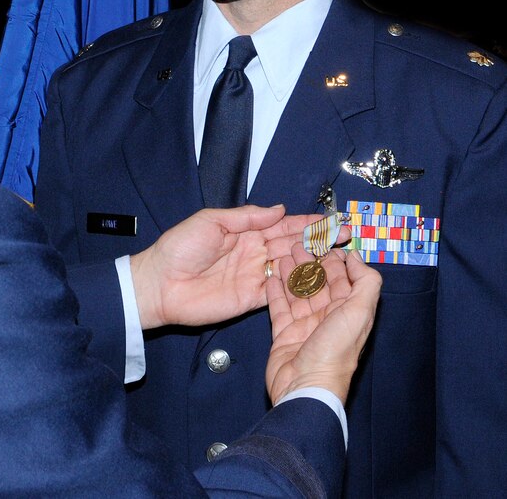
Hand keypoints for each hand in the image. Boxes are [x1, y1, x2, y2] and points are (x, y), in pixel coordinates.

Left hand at [130, 204, 329, 329]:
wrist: (160, 285)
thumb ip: (246, 218)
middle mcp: (254, 252)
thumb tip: (279, 209)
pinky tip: (320, 279)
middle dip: (320, 238)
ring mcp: (255, 275)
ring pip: (292, 266)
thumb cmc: (179, 248)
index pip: (282, 224)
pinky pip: (280, 290)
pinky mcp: (252, 298)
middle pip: (293, 243)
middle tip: (346, 233)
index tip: (330, 217)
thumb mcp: (211, 221)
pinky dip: (300, 284)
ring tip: (342, 253)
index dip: (306, 221)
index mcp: (244, 231)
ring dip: (316, 260)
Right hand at [265, 245, 381, 405]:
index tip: (324, 242)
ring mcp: (305, 326)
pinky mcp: (284, 334)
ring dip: (291, 273)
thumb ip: (364, 283)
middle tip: (298, 244)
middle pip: (318, 284)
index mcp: (349, 313)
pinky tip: (271, 276)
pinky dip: (275, 291)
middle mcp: (328, 318)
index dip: (335, 261)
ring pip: (298, 293)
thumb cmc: (334, 351)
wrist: (305, 387)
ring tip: (282, 255)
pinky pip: (279, 308)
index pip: (343, 281)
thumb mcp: (359, 313)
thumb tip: (356, 257)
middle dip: (309, 263)